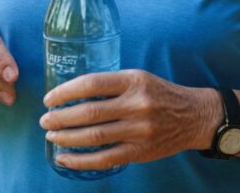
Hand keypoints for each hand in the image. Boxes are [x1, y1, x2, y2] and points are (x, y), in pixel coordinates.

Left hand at [39, 70, 220, 169]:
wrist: (194, 116)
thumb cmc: (159, 93)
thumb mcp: (138, 78)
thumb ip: (111, 84)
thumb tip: (72, 93)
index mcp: (133, 80)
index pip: (91, 84)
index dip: (65, 92)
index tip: (49, 99)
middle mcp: (136, 104)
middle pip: (89, 112)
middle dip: (61, 118)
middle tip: (45, 121)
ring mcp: (139, 130)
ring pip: (94, 137)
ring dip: (67, 138)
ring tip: (51, 137)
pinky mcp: (140, 151)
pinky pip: (105, 159)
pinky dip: (81, 160)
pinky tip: (65, 158)